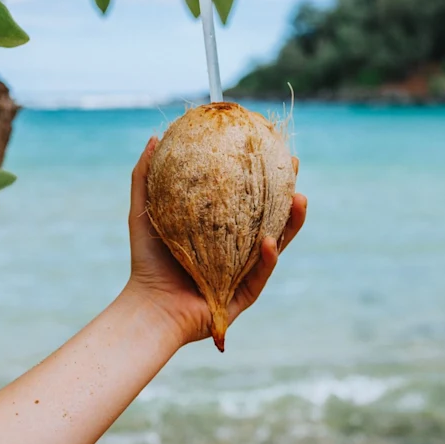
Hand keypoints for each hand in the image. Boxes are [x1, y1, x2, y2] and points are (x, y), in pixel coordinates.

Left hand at [124, 136, 307, 346]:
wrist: (149, 306)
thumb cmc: (147, 260)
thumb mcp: (144, 212)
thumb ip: (146, 177)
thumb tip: (155, 137)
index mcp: (222, 230)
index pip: (248, 198)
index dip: (263, 175)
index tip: (272, 148)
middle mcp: (238, 249)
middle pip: (272, 216)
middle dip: (288, 192)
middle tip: (293, 168)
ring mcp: (245, 272)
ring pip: (278, 243)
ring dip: (292, 222)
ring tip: (300, 199)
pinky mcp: (246, 295)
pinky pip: (262, 273)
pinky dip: (268, 257)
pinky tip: (269, 240)